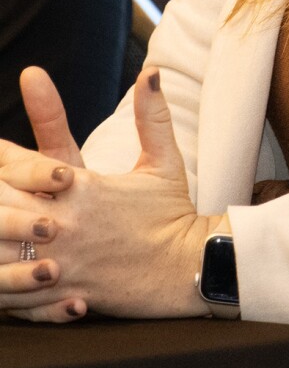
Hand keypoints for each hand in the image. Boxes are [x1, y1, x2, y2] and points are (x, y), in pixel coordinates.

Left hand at [1, 69, 219, 321]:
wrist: (191, 268)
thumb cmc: (173, 214)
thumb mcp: (163, 161)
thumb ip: (151, 115)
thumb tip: (152, 71)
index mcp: (82, 188)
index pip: (20, 165)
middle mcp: (65, 224)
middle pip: (1, 208)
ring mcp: (62, 263)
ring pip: (2, 254)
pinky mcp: (63, 296)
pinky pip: (17, 296)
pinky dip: (4, 286)